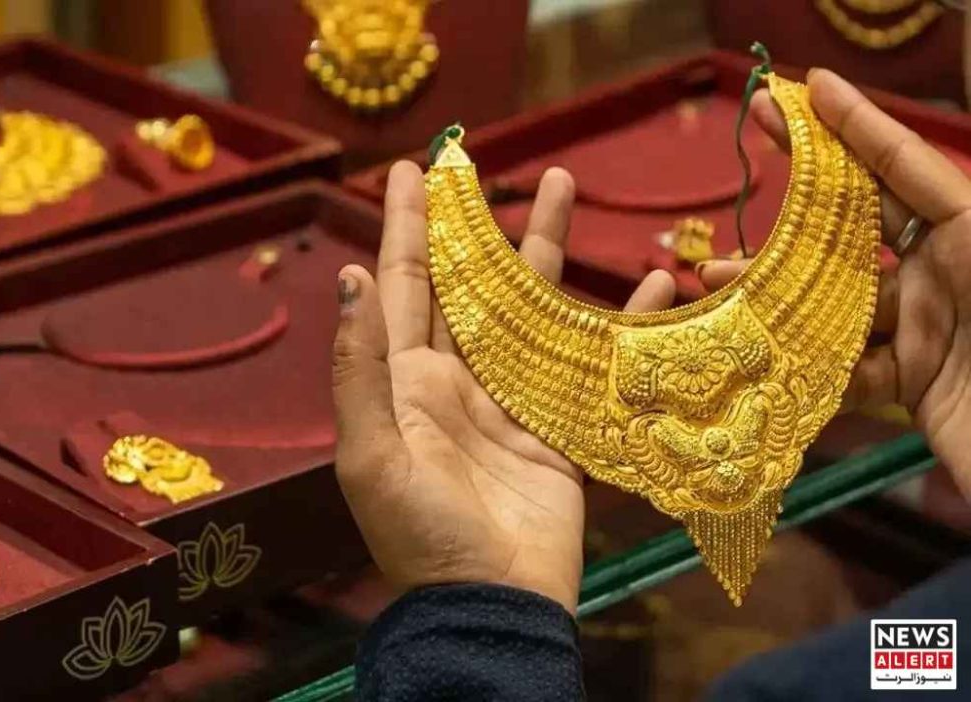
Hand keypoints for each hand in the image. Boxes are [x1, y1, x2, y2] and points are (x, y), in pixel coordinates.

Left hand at [331, 161, 675, 611]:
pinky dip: (616, 320)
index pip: (402, 284)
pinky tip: (646, 282)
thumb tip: (348, 278)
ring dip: (545, 250)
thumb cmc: (421, 537)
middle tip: (486, 163)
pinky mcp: (560, 426)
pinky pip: (587, 359)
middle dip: (477, 223)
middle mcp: (455, 380)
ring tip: (563, 189)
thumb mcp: (372, 453)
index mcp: (405, 381)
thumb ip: (362, 367)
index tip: (411, 170)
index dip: (405, 226)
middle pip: (469, 283)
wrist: (490, 606)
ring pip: (529, 308)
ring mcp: (510, 400)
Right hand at [699, 69, 970, 495]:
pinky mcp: (912, 384)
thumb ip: (945, 200)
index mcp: (970, 233)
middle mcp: (943, 273)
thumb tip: (888, 140)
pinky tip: (757, 351)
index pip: (903, 166)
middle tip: (744, 161)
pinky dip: (801, 359)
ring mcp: (924, 329)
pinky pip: (845, 367)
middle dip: (796, 196)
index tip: (799, 92)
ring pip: (835, 301)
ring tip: (716, 280)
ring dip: (774, 290)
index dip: (853, 125)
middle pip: (856, 225)